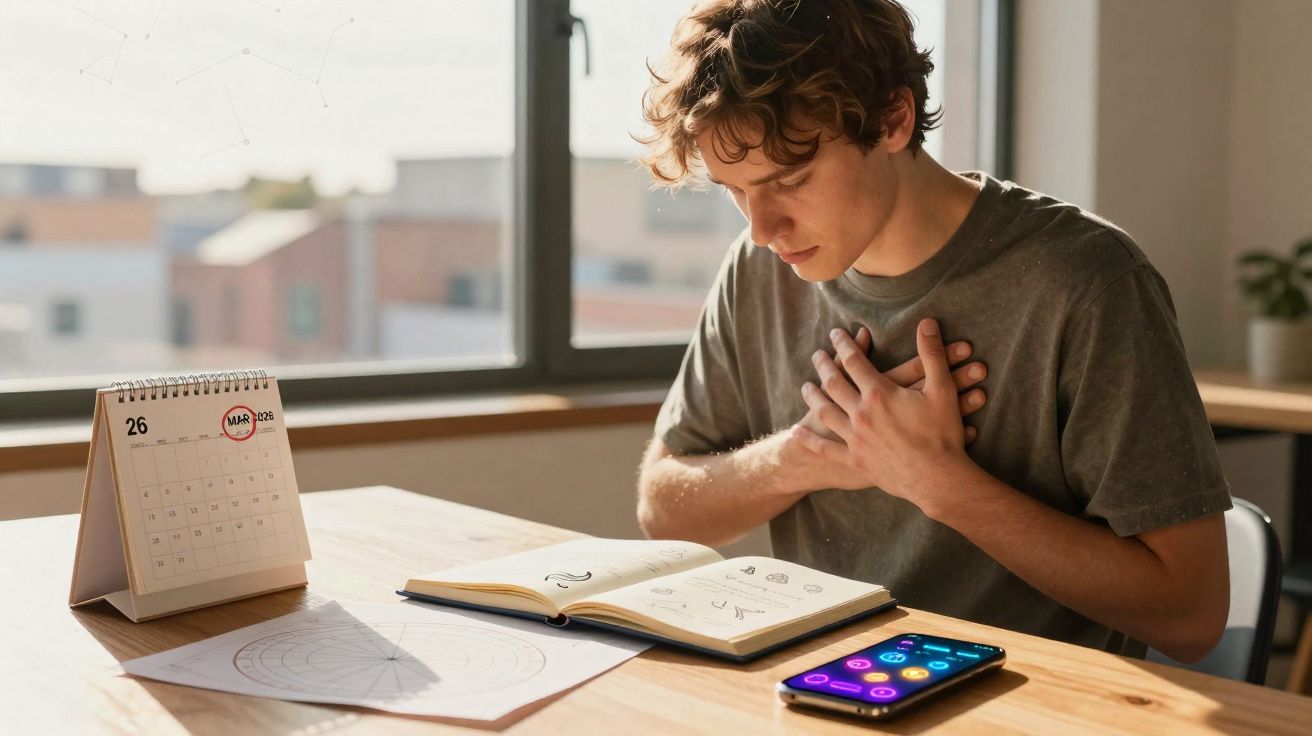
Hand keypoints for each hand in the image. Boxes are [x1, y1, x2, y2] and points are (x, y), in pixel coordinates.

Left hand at [795, 318, 979, 509]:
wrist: (938, 478)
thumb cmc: (943, 433)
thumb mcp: (942, 389)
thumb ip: (932, 354)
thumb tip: (926, 323)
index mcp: (879, 393)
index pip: (854, 361)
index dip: (844, 344)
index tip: (836, 333)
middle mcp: (861, 413)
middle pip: (833, 383)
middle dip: (824, 366)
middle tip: (817, 355)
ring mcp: (855, 438)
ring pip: (824, 412)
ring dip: (813, 396)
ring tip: (806, 386)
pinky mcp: (855, 461)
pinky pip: (825, 448)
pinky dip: (809, 439)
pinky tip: (797, 431)